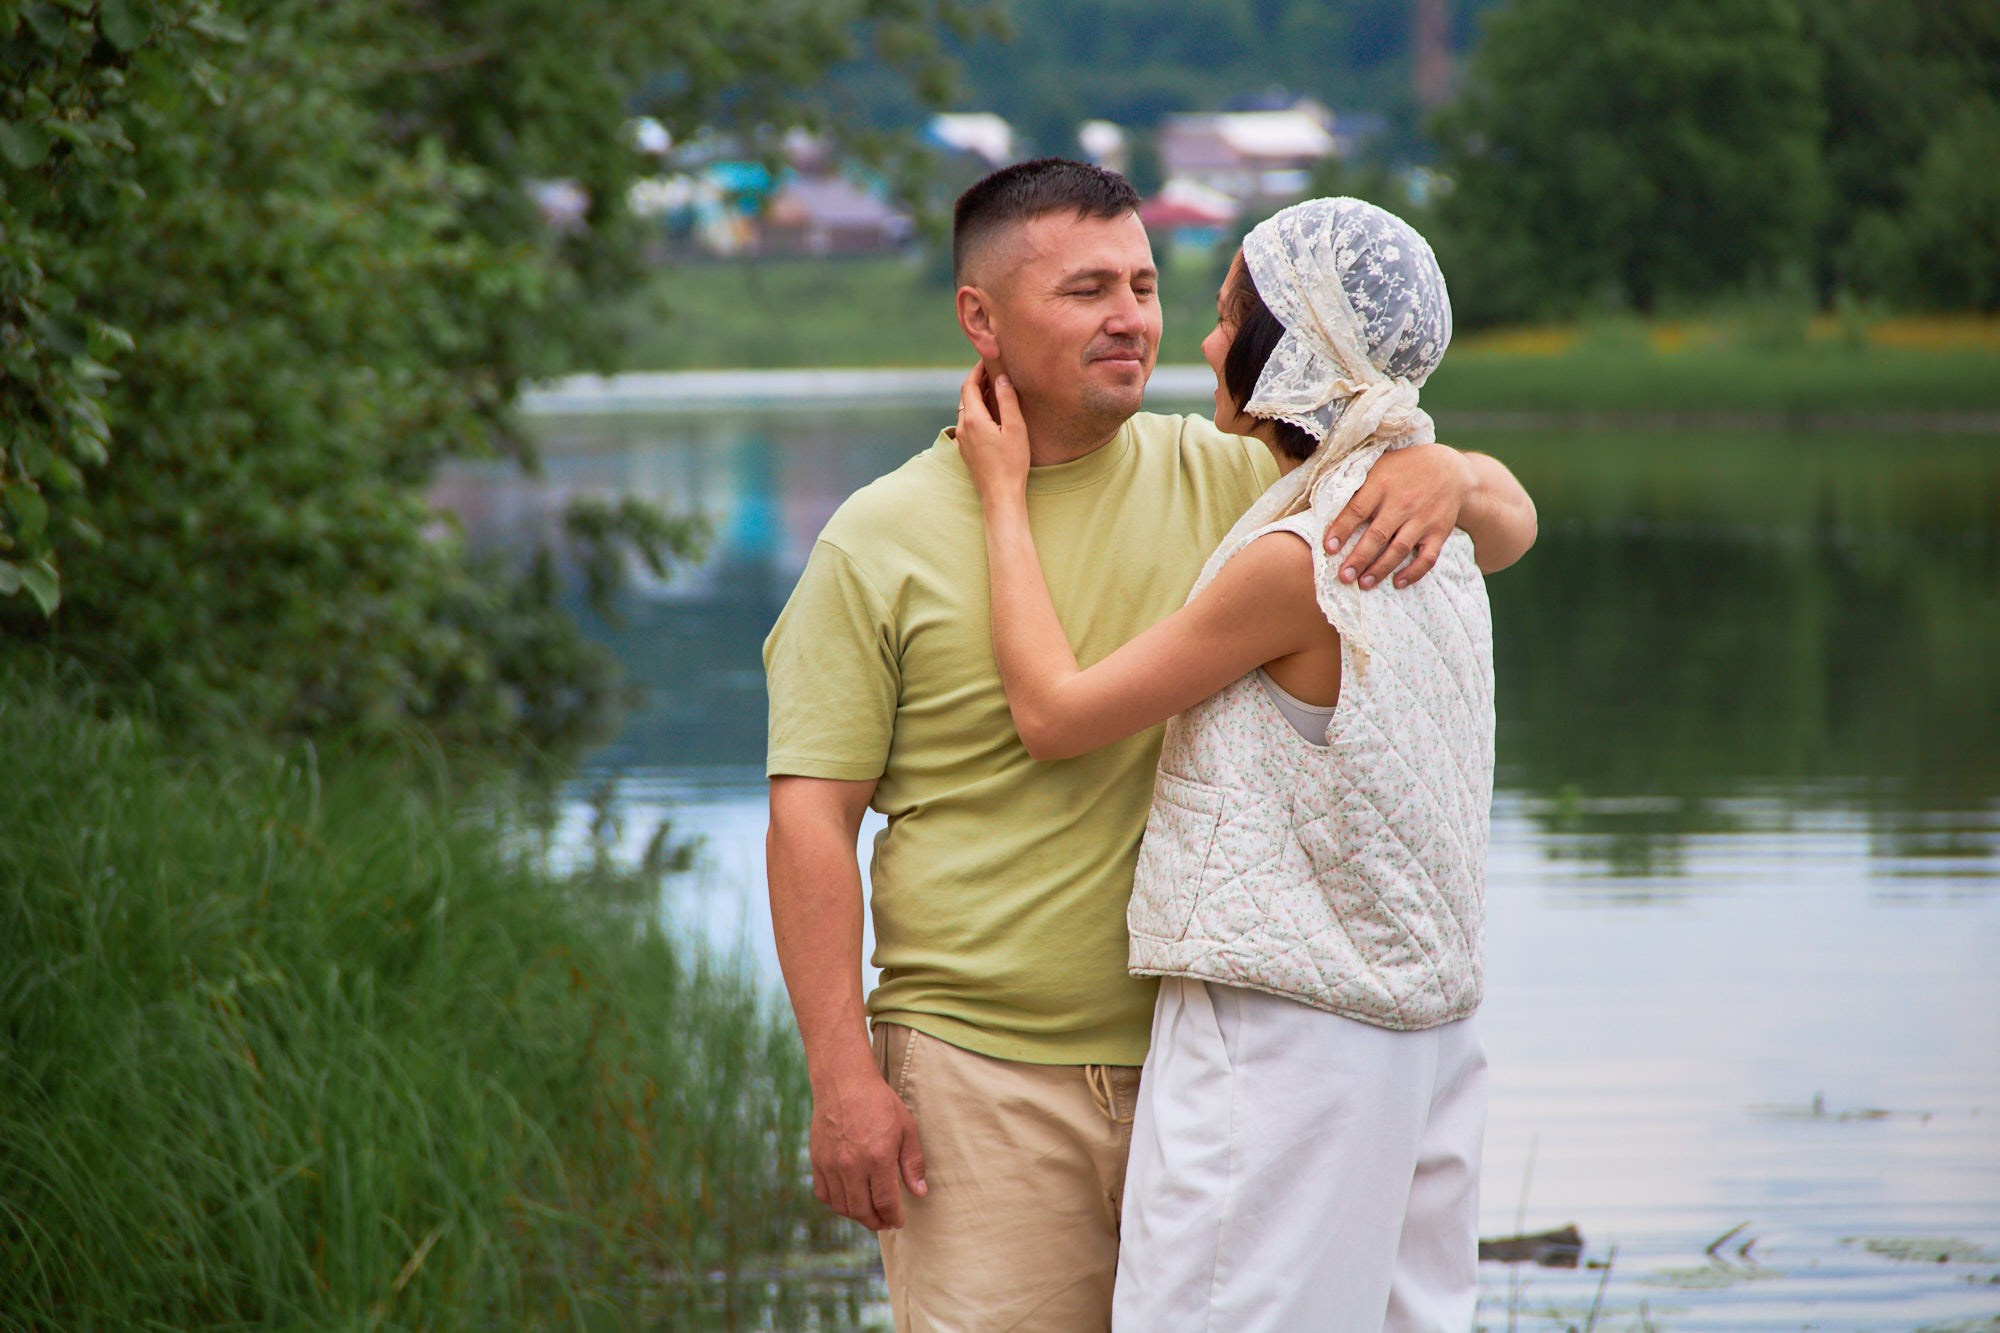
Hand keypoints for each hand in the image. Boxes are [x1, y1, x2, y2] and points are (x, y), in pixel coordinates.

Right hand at [809, 1066, 927, 1230]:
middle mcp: (852, 1165)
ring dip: (857, 1215)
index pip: (886, 1202)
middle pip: (862, 1211)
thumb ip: (913, 1163)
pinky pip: (824, 1194)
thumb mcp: (907, 1128)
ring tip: (869, 1212)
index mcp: (878, 1157)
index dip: (894, 1217)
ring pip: (842, 1207)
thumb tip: (920, 1192)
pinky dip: (837, 1203)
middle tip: (886, 1221)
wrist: (845, 1082)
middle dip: (877, 1222)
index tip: (898, 1221)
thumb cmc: (880, 1103)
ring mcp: (831, 1164)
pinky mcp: (817, 1161)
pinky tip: (849, 1199)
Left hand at [956, 364, 1029, 503]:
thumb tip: (1001, 378)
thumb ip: (1007, 401)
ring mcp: (962, 441)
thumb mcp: (1015, 428)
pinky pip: (968, 423)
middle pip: (965, 396)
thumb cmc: (1012, 464)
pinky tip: (992, 414)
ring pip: (966, 410)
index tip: (988, 359)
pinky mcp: (966, 450)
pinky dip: (977, 411)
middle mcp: (963, 428)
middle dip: (978, 381)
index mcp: (973, 419)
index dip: (977, 370)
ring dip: (977, 397)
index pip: (969, 385)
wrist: (1000, 496)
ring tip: (994, 389)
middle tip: (994, 370)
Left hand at [1322, 443, 1475, 589]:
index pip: (1357, 509)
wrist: (1450, 469)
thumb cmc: (1404, 469)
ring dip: (1381, 569)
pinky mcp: (1439, 531)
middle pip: (1378, 535)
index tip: (1328, 548)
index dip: (1341, 530)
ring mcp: (1423, 518)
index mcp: (1382, 484)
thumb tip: (1323, 501)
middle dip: (1359, 558)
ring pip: (1400, 548)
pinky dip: (1413, 572)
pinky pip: (1428, 557)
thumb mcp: (1379, 466)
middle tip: (1343, 577)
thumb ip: (1357, 483)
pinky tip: (1397, 583)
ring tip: (1363, 584)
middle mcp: (1403, 502)